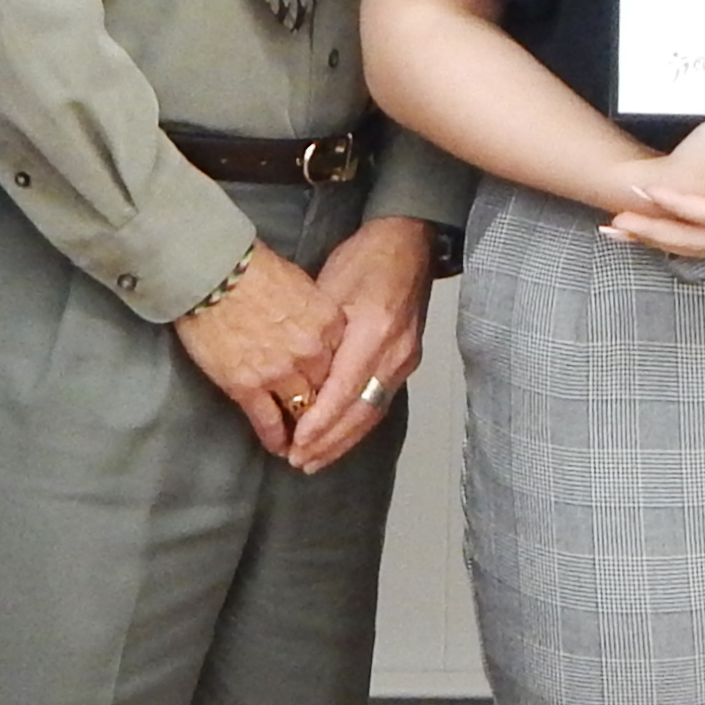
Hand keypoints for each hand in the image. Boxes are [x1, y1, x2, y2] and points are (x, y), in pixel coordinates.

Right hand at [175, 241, 347, 459]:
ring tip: (302, 445)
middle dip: (322, 405)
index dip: (337, 377)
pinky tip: (279, 447)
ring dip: (302, 430)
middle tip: (319, 420)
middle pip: (326, 389)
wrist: (213, 272)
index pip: (344, 361)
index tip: (334, 389)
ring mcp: (280, 373)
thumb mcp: (301, 284)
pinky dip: (275, 438)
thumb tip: (315, 328)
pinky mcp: (247, 387)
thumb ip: (315, 313)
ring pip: (301, 411)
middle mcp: (312, 353)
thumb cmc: (253, 268)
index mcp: (329, 323)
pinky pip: (268, 422)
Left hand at [282, 216, 438, 473]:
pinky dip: (358, 425)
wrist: (408, 243)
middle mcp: (394, 352)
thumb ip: (317, 331)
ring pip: (373, 412)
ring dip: (344, 440)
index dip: (320, 421)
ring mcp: (405, 359)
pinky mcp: (406, 361)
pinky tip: (340, 438)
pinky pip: (380, 402)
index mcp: (374, 331)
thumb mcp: (331, 284)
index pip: (344, 389)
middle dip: (329, 441)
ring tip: (315, 460)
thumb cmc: (365, 257)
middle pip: (361, 411)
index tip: (297, 442)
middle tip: (299, 462)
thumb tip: (296, 372)